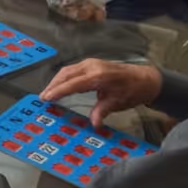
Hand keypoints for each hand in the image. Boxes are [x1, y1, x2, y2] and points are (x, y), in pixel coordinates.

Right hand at [40, 59, 162, 128]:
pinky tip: (60, 86)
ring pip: (68, 71)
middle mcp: (92, 66)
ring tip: (48, 93)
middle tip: (42, 98)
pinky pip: (73, 70)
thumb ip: (102, 112)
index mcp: (98, 75)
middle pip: (66, 74)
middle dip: (53, 85)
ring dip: (57, 81)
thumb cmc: (132, 90)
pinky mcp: (92, 64)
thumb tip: (94, 124)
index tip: (46, 98)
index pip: (72, 84)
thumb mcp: (117, 103)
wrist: (145, 79)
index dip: (58, 91)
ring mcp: (91, 63)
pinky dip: (64, 78)